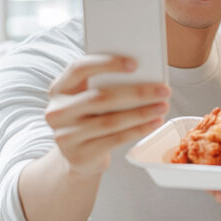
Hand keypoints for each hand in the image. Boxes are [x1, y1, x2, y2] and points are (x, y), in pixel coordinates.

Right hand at [45, 55, 169, 176]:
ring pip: (110, 121)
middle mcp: (57, 112)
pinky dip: (138, 130)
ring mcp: (66, 136)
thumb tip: (143, 73)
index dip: (107, 64)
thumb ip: (104, 84)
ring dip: (141, 113)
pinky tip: (154, 122)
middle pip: (100, 98)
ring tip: (163, 106)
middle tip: (163, 90)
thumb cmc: (89, 117)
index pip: (79, 68)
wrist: (77, 156)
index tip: (135, 64)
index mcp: (59, 89)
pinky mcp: (79, 155)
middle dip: (136, 93)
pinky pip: (114, 139)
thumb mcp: (88, 97)